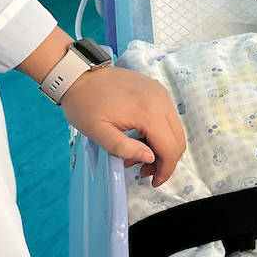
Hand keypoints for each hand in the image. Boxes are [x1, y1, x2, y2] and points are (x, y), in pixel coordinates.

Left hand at [61, 65, 185, 186]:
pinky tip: (141, 137)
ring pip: (176, 130)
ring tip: (139, 154)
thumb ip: (124, 148)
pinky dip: (161, 133)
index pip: (169, 148)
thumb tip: (150, 158)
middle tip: (144, 171)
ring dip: (163, 148)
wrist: (78, 74)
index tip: (154, 182)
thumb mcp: (98, 132)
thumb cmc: (84, 104)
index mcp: (149, 113)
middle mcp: (162, 102)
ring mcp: (161, 94)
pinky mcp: (158, 91)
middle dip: (166, 161)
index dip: (165, 170)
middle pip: (178, 140)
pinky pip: (169, 118)